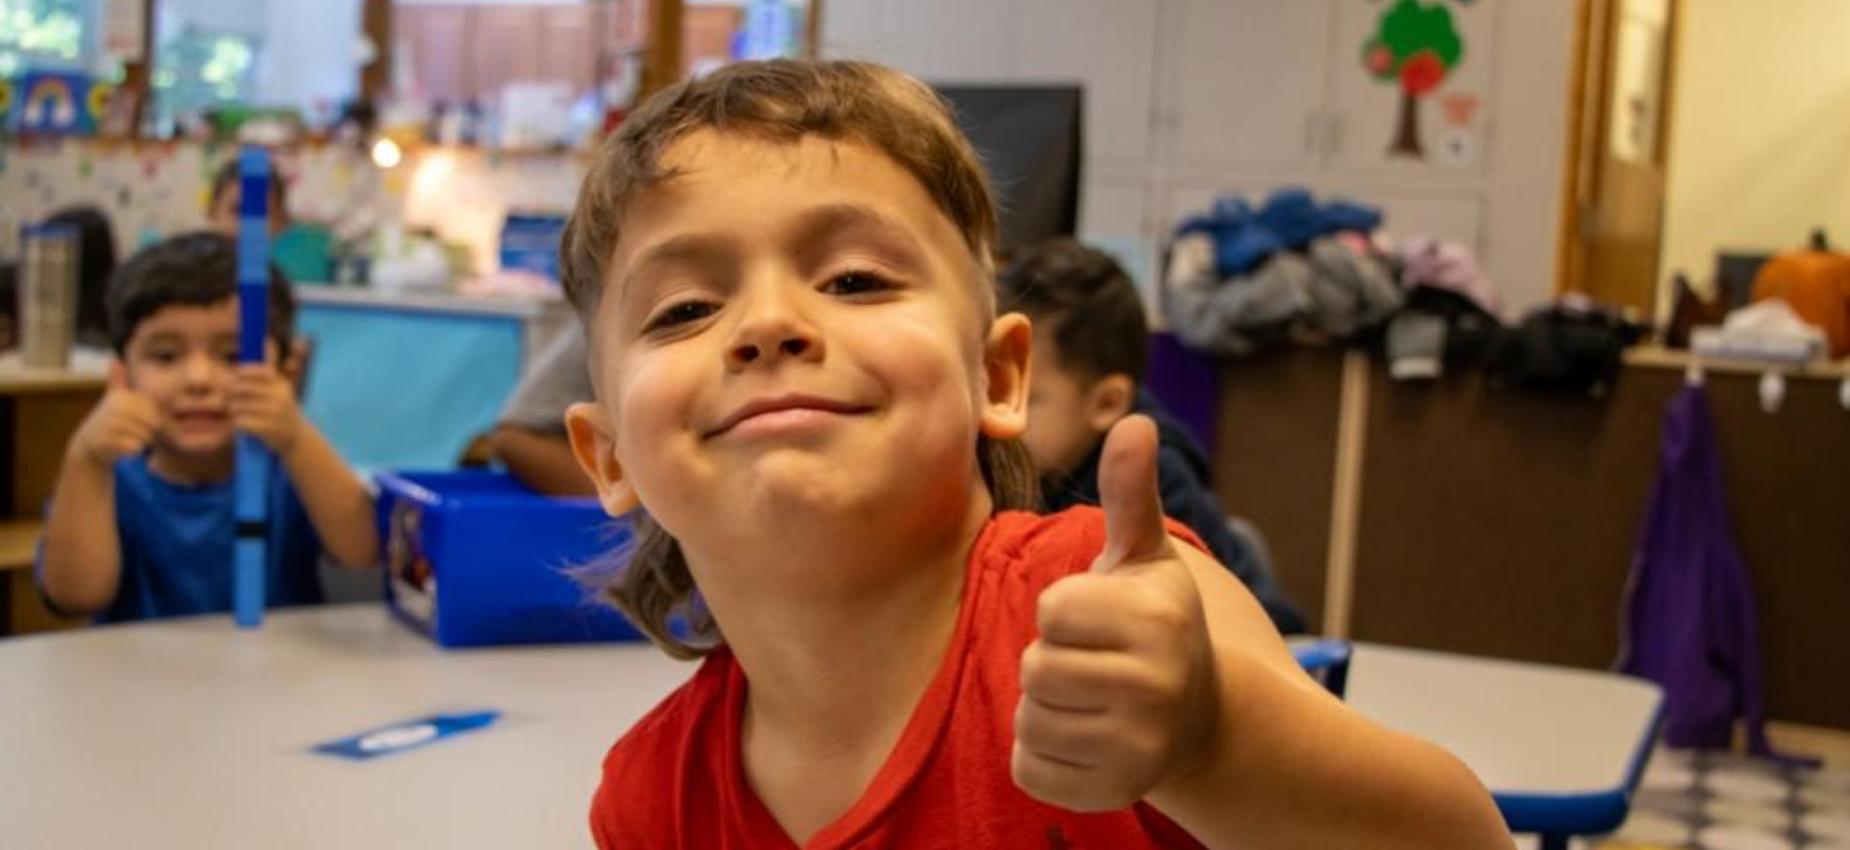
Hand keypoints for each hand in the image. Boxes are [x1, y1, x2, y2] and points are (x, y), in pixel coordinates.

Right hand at [71, 363, 160, 465]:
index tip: (135, 420)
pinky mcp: (108, 443)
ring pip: (145, 438)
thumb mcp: (113, 399)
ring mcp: (111, 426)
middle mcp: (116, 409)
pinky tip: (120, 447)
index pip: (155, 412)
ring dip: (140, 442)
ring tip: (124, 438)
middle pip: (153, 425)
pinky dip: (132, 451)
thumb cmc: (108, 420)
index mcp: (122, 398)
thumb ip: (117, 381)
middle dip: (148, 432)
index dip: (151, 420)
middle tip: (130, 432)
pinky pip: (136, 449)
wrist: (87, 443)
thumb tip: (114, 360)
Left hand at [230, 357, 304, 454]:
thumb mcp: (281, 387)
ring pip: (238, 406)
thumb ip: (271, 367)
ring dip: (233, 409)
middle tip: (230, 397)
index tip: (238, 376)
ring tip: (236, 411)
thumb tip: (266, 340)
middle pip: (242, 388)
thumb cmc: (282, 408)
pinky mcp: (267, 429)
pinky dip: (237, 422)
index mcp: (281, 384)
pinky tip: (242, 423)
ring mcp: (274, 413)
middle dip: (232, 392)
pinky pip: (241, 421)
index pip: (259, 371)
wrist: (296, 437)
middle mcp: (279, 397)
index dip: (244, 372)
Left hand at [1012, 415, 1218, 811]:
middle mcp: (1154, 686)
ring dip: (1044, 707)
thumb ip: (1130, 491)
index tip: (1099, 618)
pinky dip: (1042, 754)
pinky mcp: (1109, 791)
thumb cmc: (1155, 621)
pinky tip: (1083, 737)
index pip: (1051, 610)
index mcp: (1157, 619)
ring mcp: (1137, 747)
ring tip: (1090, 698)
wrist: (1201, 717)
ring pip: (1029, 718)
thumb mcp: (1147, 554)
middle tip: (1092, 661)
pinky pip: (1029, 767)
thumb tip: (1135, 420)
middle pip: (1035, 667)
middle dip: (1050, 660)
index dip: (1064, 610)